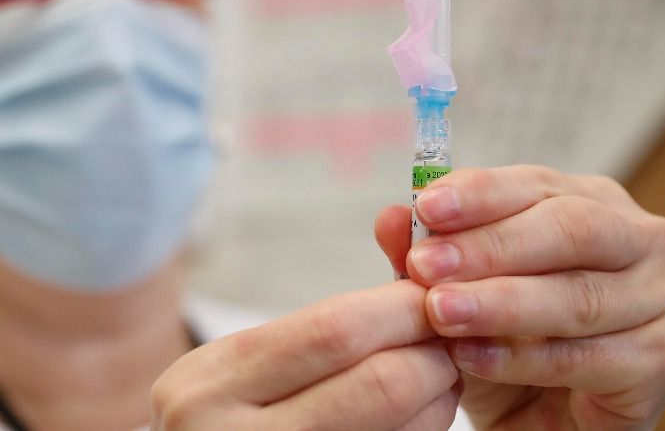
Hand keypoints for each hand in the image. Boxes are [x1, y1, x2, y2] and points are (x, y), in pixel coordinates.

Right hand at [150, 282, 460, 430]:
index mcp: (214, 381)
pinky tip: (421, 419)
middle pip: (380, 383)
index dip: (402, 309)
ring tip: (441, 381)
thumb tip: (407, 250)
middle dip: (434, 356)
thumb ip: (316, 326)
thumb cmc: (220, 421)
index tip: (432, 295)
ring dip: (440, 401)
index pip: (336, 329)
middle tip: (450, 343)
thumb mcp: (238, 368)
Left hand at [374, 165, 664, 429]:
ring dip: (501, 304)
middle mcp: (645, 240)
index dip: (481, 193)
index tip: (426, 206)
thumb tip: (391, 217)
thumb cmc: (512, 345)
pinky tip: (474, 358)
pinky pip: (589, 357)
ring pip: (578, 295)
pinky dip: (524, 358)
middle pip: (570, 229)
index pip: (538, 184)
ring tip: (441, 312)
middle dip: (491, 246)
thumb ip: (431, 255)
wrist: (547, 420)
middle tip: (427, 265)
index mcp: (596, 203)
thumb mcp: (461, 294)